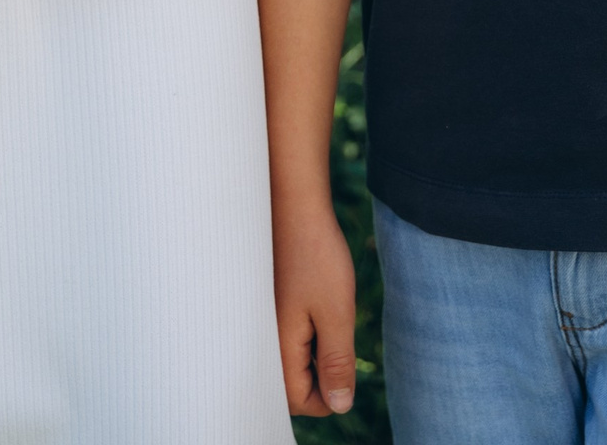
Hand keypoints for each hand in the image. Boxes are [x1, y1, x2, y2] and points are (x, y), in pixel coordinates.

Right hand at [272, 198, 357, 419]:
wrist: (292, 202)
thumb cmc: (315, 254)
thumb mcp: (337, 312)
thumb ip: (337, 363)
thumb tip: (339, 405)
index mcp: (277, 347)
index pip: (302, 401)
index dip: (331, 393)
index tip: (345, 358)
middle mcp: (261, 338)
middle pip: (292, 383)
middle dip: (319, 370)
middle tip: (334, 330)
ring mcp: (260, 319)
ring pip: (289, 357)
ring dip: (312, 347)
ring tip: (324, 309)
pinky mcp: (264, 302)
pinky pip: (283, 333)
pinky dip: (303, 327)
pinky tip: (312, 297)